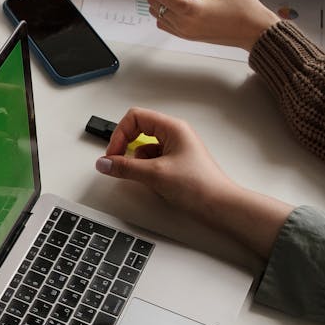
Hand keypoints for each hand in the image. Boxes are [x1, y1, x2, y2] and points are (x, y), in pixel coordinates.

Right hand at [94, 107, 235, 213]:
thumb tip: (104, 163)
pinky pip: (152, 160)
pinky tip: (150, 181)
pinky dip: (145, 169)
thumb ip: (125, 167)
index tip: (113, 153)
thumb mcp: (155, 175)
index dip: (120, 134)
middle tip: (116, 160)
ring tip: (139, 175)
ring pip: (144, 146)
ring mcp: (176, 149)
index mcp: (173, 128)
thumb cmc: (200, 186)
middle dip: (124, 145)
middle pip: (138, 129)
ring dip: (135, 160)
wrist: (220, 207)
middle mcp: (175, 134)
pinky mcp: (176, 164)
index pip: (135, 117)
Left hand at [149, 0, 281, 50]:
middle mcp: (182, 24)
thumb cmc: (243, 9)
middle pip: (154, 3)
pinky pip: (166, 23)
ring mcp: (183, 32)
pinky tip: (184, 1)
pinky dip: (168, 10)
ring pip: (157, 14)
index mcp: (189, 10)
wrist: (254, 31)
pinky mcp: (187, 36)